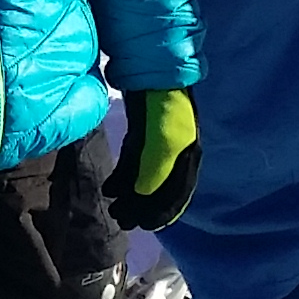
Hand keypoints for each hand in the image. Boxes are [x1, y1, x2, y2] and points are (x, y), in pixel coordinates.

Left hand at [109, 87, 199, 228]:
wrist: (154, 71)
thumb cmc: (162, 107)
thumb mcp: (163, 143)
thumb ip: (154, 171)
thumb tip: (142, 197)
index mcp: (188, 156)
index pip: (177, 193)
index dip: (162, 213)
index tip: (145, 227)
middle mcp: (177, 152)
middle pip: (160, 188)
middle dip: (142, 207)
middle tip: (121, 220)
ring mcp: (159, 142)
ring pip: (145, 177)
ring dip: (129, 196)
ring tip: (114, 209)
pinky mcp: (143, 133)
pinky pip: (134, 162)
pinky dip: (123, 177)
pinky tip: (110, 188)